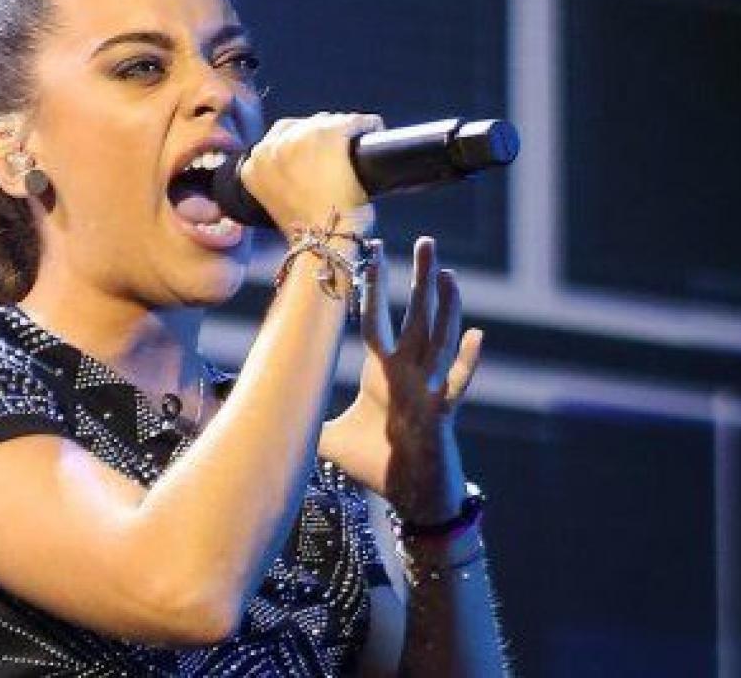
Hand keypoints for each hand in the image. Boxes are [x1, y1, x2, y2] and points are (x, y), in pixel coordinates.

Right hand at [238, 112, 382, 236]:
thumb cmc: (307, 232)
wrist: (324, 241)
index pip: (279, 140)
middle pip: (303, 127)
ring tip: (354, 150)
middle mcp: (271, 147)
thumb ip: (280, 180)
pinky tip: (373, 135)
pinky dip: (367, 127)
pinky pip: (356, 122)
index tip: (317, 157)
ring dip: (342, 133)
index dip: (301, 148)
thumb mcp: (278, 204)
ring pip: (329, 122)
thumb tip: (301, 167)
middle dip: (321, 138)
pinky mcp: (331, 133)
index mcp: (253, 166)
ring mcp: (301, 137)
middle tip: (338, 157)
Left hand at [322, 236, 483, 521]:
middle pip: (416, 317)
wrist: (411, 498)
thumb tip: (263, 413)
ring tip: (447, 274)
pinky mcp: (442, 415)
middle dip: (420, 279)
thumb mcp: (331, 439)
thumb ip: (303, 421)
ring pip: (439, 340)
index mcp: (383, 372)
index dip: (375, 287)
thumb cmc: (376, 464)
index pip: (376, 320)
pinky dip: (467, 362)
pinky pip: (456, 385)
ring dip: (445, 308)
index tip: (375, 250)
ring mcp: (428, 391)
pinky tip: (477, 335)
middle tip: (427, 241)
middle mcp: (409, 373)